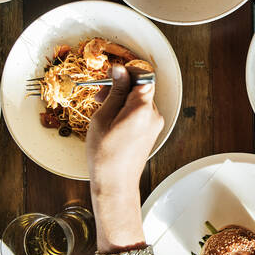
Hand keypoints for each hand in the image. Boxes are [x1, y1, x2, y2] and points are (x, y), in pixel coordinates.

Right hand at [86, 65, 163, 195]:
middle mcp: (154, 115)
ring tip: (102, 109)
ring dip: (122, 98)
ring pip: (139, 100)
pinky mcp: (151, 132)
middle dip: (121, 86)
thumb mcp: (103, 117)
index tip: (111, 75)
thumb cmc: (106, 155)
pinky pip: (140, 112)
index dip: (126, 72)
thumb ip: (115, 91)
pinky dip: (127, 110)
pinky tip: (111, 119)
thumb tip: (119, 70)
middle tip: (100, 95)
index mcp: (142, 109)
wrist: (115, 184)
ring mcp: (154, 124)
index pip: (143, 76)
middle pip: (140, 87)